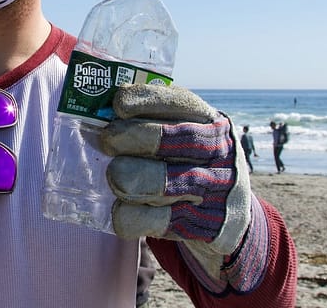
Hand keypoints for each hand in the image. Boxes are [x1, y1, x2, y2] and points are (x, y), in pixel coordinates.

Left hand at [100, 84, 265, 292]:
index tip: (118, 104)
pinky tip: (120, 211)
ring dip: (132, 178)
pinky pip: (162, 222)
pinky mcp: (206, 226)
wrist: (231, 215)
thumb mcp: (187, 136)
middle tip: (107, 140)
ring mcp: (216, 191)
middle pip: (178, 139)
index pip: (183, 103)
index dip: (148, 101)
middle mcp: (219, 153)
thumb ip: (155, 122)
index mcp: (212, 122)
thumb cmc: (191, 163)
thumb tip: (95, 111)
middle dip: (134, 137)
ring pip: (170, 182)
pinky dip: (133, 216)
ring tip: (113, 176)